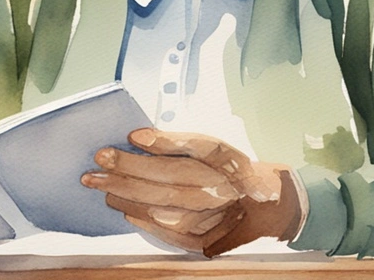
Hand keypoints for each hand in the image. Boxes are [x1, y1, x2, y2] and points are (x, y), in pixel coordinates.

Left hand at [81, 129, 302, 256]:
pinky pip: (176, 233)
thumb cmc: (235, 171)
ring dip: (131, 198)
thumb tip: (137, 140)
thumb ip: (180, 146)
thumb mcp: (216, 151)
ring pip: (171, 208)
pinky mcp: (214, 239)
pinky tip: (126, 213)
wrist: (274, 206)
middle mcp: (227, 189)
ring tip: (102, 187)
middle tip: (99, 160)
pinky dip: (149, 223)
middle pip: (175, 179)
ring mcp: (221, 216)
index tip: (133, 134)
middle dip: (132, 170)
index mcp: (230, 161)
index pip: (199, 148)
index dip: (166, 142)